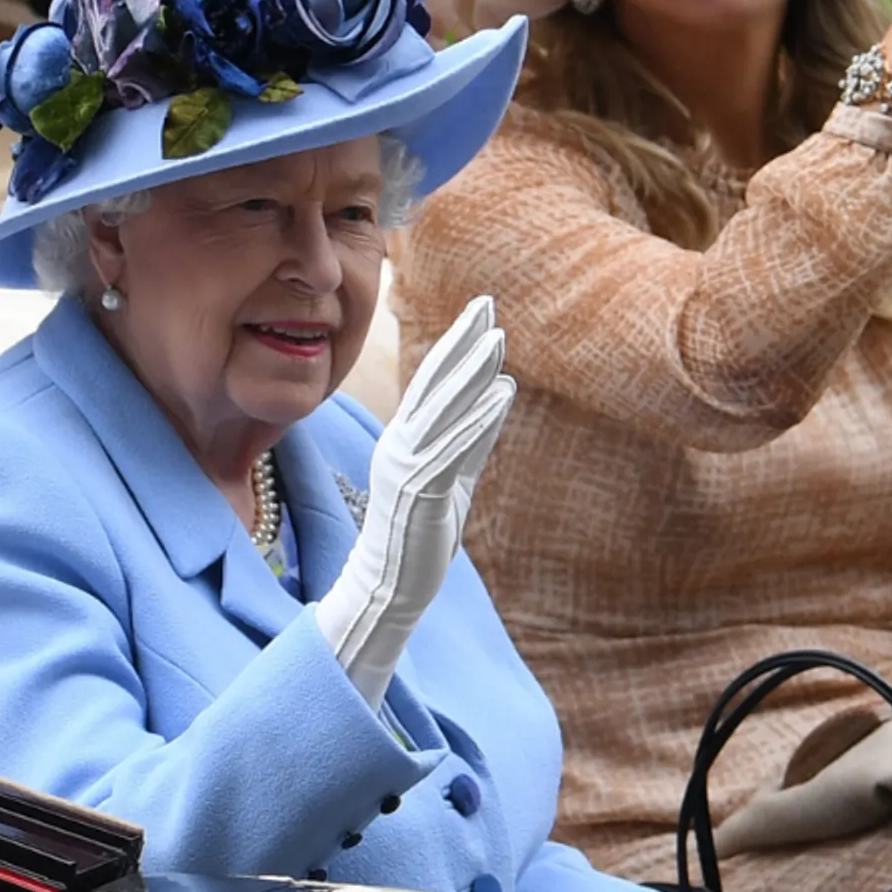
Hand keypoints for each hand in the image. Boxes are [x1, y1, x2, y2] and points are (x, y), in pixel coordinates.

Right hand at [309, 295, 518, 700]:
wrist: (390, 587)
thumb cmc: (420, 535)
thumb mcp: (454, 478)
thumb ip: (473, 438)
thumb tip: (499, 395)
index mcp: (405, 438)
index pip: (432, 380)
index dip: (456, 343)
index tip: (481, 312)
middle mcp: (400, 444)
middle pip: (433, 383)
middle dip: (461, 341)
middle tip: (487, 304)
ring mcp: (407, 467)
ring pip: (443, 410)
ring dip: (472, 373)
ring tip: (500, 340)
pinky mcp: (421, 492)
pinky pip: (453, 448)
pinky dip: (478, 419)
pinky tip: (502, 394)